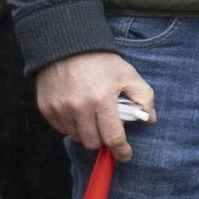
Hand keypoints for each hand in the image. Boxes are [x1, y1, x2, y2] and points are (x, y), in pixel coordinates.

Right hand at [36, 51, 155, 159]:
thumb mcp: (128, 74)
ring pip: (77, 137)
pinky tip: (76, 110)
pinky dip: (71, 125)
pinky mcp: (47, 108)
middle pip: (93, 143)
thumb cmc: (101, 61)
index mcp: (102, 100)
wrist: (67, 44)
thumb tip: (151, 119)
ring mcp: (60, 108)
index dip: (121, 151)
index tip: (125, 154)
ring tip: (91, 114)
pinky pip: (61, 129)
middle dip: (103, 139)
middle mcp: (79, 107)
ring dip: (86, 132)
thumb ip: (144, 97)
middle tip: (106, 126)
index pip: (113, 138)